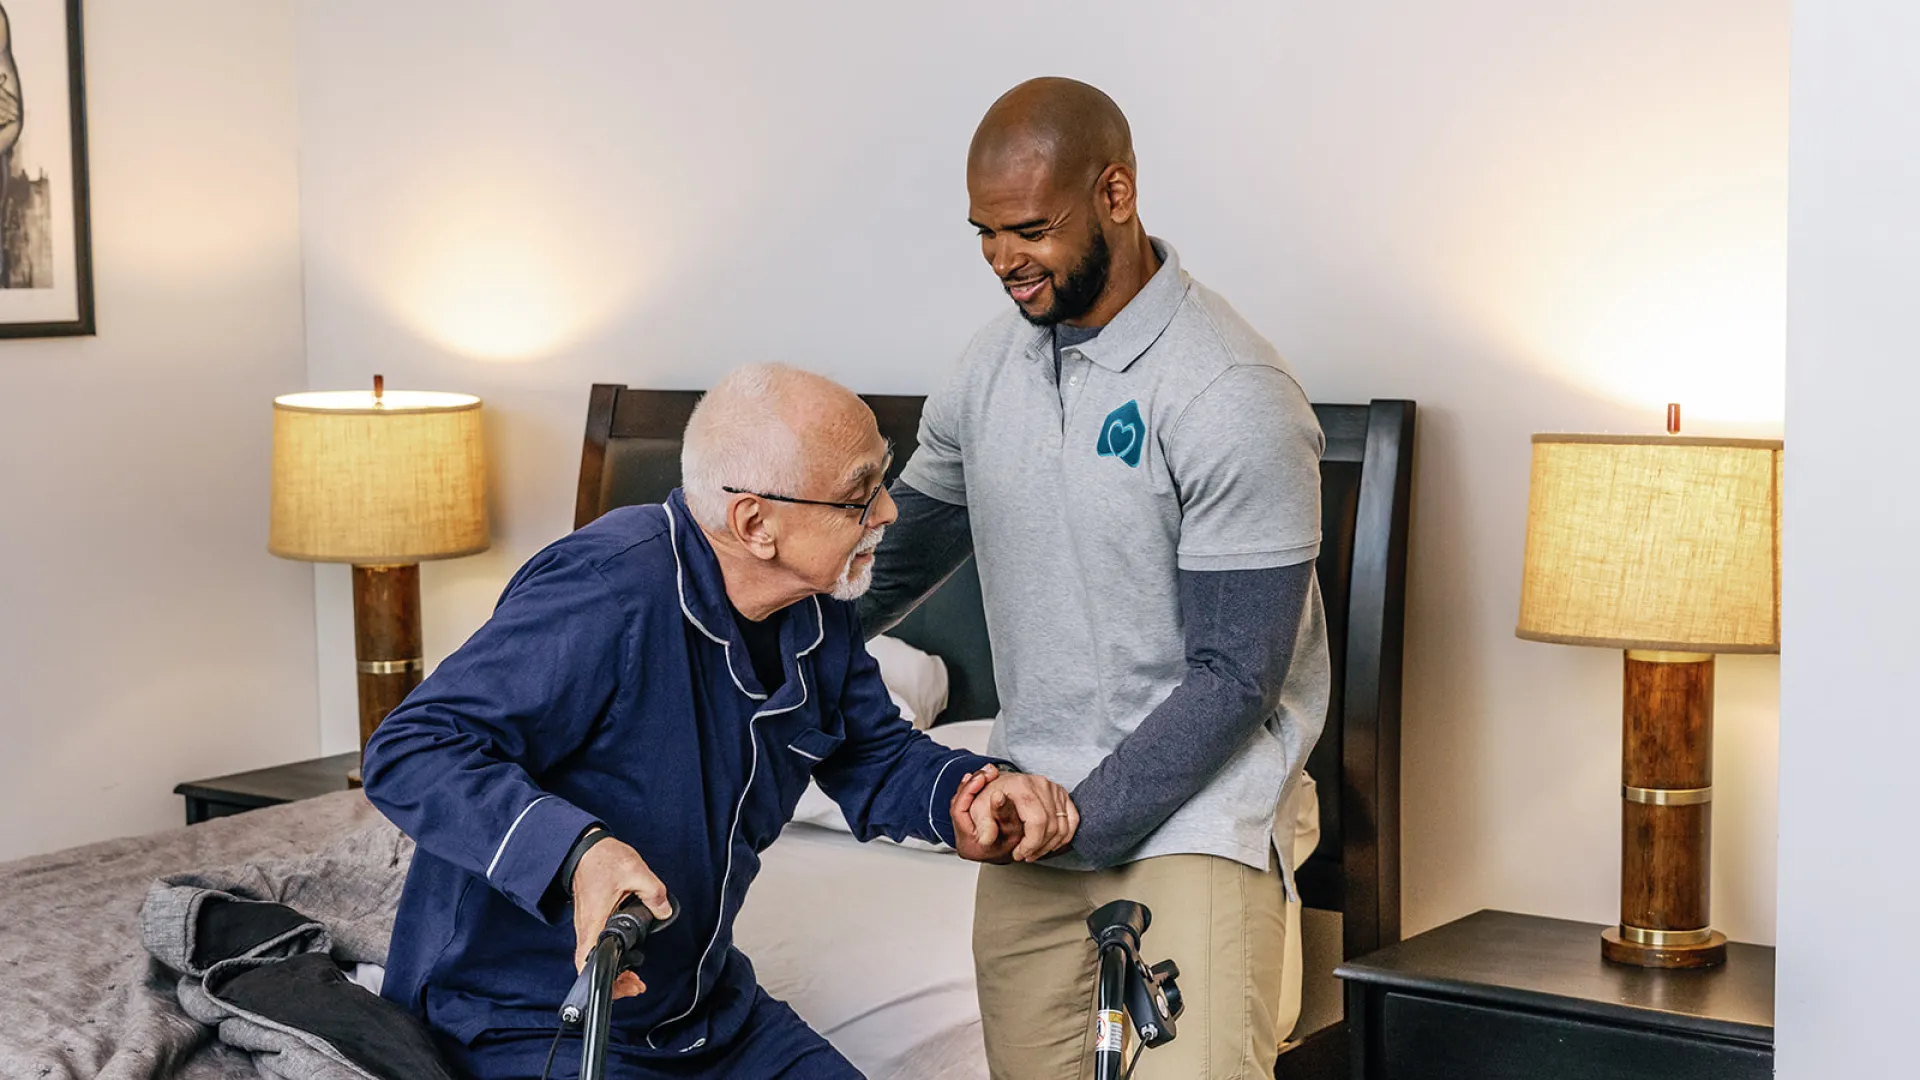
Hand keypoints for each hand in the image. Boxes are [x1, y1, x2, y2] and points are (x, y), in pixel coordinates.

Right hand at [571, 836, 672, 999]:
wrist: (585, 848)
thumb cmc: (603, 859)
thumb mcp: (636, 872)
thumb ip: (654, 894)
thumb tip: (664, 912)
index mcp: (594, 921)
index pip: (587, 961)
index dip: (604, 980)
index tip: (626, 984)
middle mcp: (586, 928)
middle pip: (591, 967)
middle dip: (615, 981)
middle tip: (636, 984)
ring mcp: (587, 925)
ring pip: (594, 958)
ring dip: (614, 970)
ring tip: (634, 977)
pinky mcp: (591, 920)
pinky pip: (598, 945)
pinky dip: (612, 955)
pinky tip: (628, 954)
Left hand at [956, 767, 1078, 862]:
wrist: (998, 785)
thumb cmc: (988, 797)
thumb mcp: (977, 810)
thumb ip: (983, 825)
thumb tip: (987, 838)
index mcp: (1021, 786)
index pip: (1037, 822)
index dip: (1030, 844)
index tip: (1019, 854)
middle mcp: (1041, 784)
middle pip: (1051, 826)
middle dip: (1038, 847)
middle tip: (1025, 855)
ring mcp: (1054, 788)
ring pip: (1063, 826)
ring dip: (1050, 845)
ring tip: (1034, 852)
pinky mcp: (1062, 794)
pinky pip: (1073, 820)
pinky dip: (1064, 836)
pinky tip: (1050, 844)